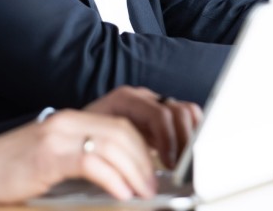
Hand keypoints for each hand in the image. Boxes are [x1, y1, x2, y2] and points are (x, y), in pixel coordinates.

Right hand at [0, 109, 156, 203]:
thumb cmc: (13, 171)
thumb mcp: (53, 157)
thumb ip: (83, 156)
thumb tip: (120, 175)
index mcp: (70, 120)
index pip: (121, 122)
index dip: (145, 144)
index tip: (156, 167)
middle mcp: (66, 122)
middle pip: (122, 130)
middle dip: (145, 158)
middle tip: (154, 184)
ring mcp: (56, 136)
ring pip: (112, 143)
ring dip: (135, 170)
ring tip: (144, 192)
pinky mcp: (47, 156)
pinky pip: (91, 161)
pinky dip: (113, 179)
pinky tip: (122, 194)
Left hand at [83, 85, 201, 168]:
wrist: (81, 131)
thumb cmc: (88, 137)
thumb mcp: (99, 142)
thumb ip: (119, 150)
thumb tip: (139, 174)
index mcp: (126, 99)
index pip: (159, 114)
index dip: (168, 139)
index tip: (170, 164)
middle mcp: (144, 98)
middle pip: (178, 111)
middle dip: (183, 141)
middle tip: (181, 166)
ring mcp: (155, 104)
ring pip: (187, 112)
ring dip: (190, 137)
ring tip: (185, 161)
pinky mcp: (163, 116)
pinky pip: (187, 117)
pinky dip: (192, 133)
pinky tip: (185, 153)